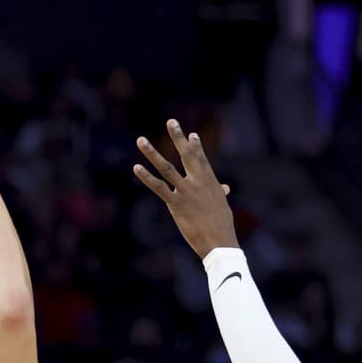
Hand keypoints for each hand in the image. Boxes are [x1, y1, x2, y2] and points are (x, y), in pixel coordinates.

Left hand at [132, 120, 236, 258]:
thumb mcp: (221, 205)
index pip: (201, 158)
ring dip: (152, 153)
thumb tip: (225, 188)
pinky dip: (146, 177)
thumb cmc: (222, 225)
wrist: (219, 241)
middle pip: (186, 154)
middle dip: (178, 137)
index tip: (191, 134)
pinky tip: (136, 167)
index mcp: (209, 181)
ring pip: (166, 167)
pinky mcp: (176, 204)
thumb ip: (219, 193)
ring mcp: (186, 191)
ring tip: (141, 140)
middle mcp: (198, 181)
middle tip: (171, 121)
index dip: (195, 145)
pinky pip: (158, 187)